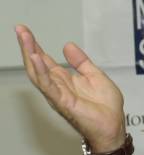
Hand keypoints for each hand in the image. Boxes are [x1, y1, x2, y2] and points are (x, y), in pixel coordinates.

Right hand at [15, 24, 125, 150]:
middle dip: (27, 46)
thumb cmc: (106, 106)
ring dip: (30, 54)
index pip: (45, 60)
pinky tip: (36, 58)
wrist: (113, 125)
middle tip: (19, 28)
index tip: (25, 30)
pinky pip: (48, 86)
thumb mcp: (95, 76)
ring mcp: (58, 94)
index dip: (34, 45)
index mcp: (65, 80)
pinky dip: (41, 71)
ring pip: (38, 72)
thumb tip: (67, 45)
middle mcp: (57, 86)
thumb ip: (81, 62)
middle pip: (37, 64)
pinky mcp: (63, 102)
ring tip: (24, 38)